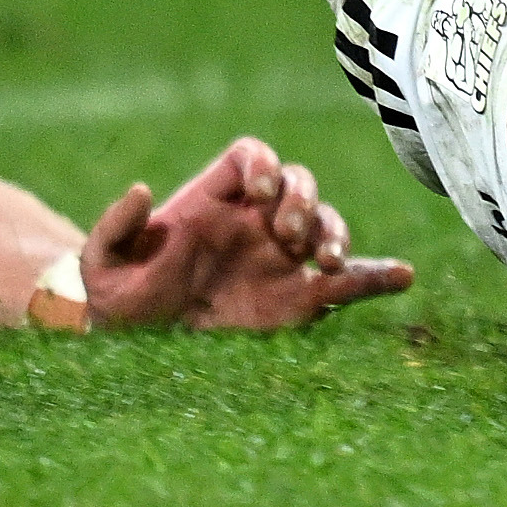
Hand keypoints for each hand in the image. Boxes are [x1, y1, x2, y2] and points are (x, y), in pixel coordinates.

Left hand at [79, 137, 414, 331]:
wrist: (140, 348)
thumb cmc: (118, 298)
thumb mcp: (103, 263)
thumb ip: (117, 225)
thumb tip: (141, 190)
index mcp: (213, 200)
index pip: (252, 158)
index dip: (263, 165)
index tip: (261, 192)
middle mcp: (255, 221)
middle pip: (298, 183)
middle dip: (302, 199)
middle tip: (288, 233)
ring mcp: (282, 259)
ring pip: (325, 225)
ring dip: (334, 233)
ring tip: (325, 260)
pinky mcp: (301, 301)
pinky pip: (348, 282)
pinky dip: (377, 276)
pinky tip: (403, 276)